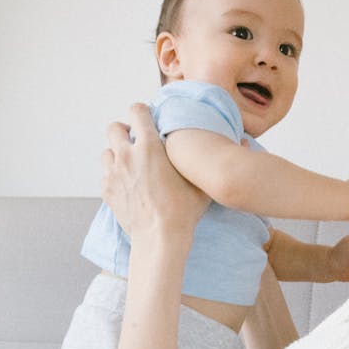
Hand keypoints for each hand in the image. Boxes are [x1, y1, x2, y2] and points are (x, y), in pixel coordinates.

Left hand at [102, 103, 209, 240]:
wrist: (160, 238)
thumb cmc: (183, 211)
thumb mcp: (201, 182)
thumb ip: (210, 159)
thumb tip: (243, 140)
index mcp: (149, 146)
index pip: (136, 111)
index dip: (142, 112)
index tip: (148, 119)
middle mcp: (127, 155)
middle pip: (114, 127)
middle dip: (125, 131)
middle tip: (138, 142)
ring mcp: (114, 173)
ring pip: (107, 150)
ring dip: (117, 153)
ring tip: (132, 164)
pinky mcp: (108, 191)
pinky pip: (106, 173)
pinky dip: (114, 174)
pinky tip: (129, 183)